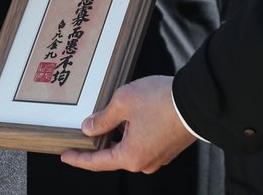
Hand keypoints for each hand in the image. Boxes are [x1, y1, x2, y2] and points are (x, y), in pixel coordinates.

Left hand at [60, 75, 195, 173]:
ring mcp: (159, 157)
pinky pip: (144, 145)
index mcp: (130, 156)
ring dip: (119, 136)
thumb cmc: (160, 101)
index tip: (65, 156)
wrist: (197, 101)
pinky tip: (131, 119)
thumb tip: (89, 129)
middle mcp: (144, 162)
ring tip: (110, 119)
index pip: (97, 162)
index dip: (79, 158)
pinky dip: (133, 135)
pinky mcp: (169, 149)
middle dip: (100, 143)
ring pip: (130, 149)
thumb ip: (103, 118)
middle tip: (86, 131)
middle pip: (114, 155)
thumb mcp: (123, 102)